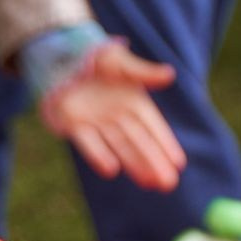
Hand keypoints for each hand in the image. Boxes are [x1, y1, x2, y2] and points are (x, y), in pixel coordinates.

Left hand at [42, 42, 183, 190]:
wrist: (61, 57)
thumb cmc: (96, 58)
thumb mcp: (120, 62)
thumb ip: (143, 72)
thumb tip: (170, 74)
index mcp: (133, 101)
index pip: (153, 126)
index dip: (165, 144)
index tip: (179, 163)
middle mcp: (118, 116)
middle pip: (140, 142)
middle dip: (155, 162)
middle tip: (169, 183)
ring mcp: (97, 123)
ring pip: (119, 147)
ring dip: (134, 165)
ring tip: (150, 183)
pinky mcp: (74, 126)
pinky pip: (89, 142)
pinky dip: (99, 155)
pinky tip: (111, 170)